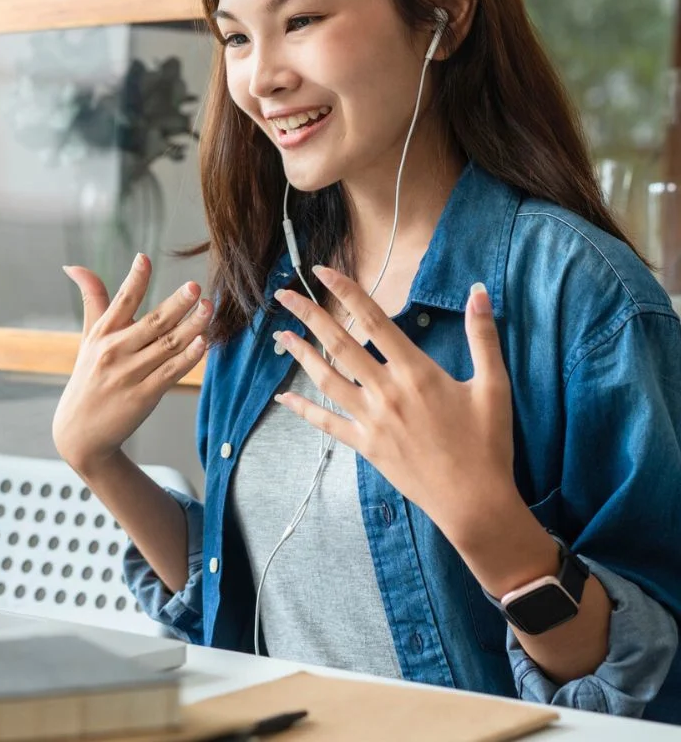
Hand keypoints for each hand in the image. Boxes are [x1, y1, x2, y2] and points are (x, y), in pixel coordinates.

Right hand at [52, 254, 209, 476]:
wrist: (80, 432)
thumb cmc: (89, 377)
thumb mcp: (88, 337)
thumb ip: (93, 300)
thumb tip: (74, 266)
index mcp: (102, 333)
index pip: (120, 302)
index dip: (133, 280)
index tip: (144, 259)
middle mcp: (114, 352)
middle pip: (151, 323)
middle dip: (175, 304)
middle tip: (195, 287)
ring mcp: (129, 375)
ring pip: (166, 346)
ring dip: (190, 326)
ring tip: (209, 308)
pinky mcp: (143, 396)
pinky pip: (170, 373)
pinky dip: (187, 357)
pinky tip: (203, 342)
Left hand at [272, 265, 514, 541]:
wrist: (475, 502)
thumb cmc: (488, 444)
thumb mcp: (494, 386)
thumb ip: (483, 336)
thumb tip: (479, 291)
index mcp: (415, 372)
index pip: (373, 320)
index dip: (346, 292)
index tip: (322, 271)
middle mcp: (386, 392)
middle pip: (339, 344)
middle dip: (308, 315)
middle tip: (283, 294)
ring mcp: (371, 420)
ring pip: (326, 379)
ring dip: (300, 354)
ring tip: (280, 334)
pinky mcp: (365, 446)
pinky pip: (327, 423)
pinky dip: (303, 409)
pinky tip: (284, 397)